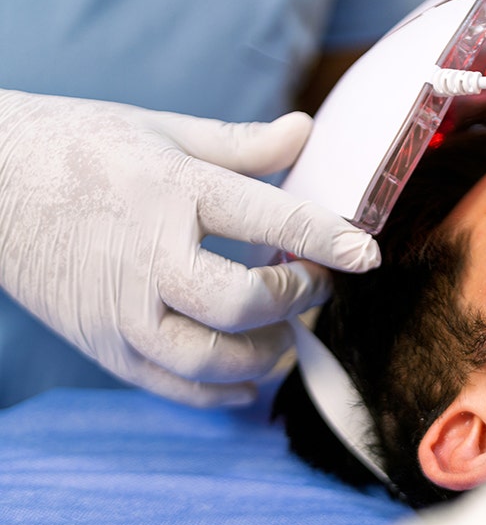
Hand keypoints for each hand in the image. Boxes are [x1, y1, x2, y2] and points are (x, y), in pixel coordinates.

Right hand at [0, 89, 379, 406]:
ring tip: (283, 332)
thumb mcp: (163, 131)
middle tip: (315, 286)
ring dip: (264, 352)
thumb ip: (242, 144)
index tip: (367, 255)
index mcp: (171, 191)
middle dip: (295, 298)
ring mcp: (121, 309)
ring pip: (211, 358)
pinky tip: (252, 382)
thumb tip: (307, 130)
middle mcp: (147, 256)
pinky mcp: (102, 345)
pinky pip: (173, 387)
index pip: (269, 218)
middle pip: (242, 302)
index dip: (327, 240)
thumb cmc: (80, 148)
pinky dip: (222, 394)